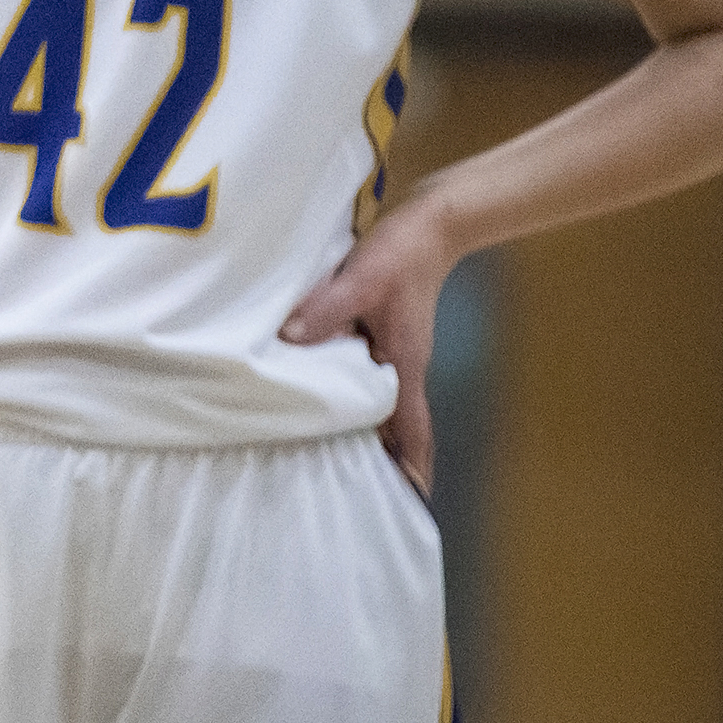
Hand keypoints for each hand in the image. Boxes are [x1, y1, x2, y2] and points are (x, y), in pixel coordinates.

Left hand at [281, 189, 457, 496]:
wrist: (429, 225)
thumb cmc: (400, 254)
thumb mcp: (361, 280)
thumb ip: (328, 309)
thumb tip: (292, 339)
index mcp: (405, 362)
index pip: (411, 427)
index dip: (412, 463)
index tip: (411, 498)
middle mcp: (404, 364)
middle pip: (399, 425)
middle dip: (388, 459)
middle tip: (364, 493)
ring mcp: (397, 350)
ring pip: (384, 403)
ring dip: (371, 430)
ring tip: (343, 460)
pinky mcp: (385, 333)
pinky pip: (372, 376)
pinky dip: (359, 397)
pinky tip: (334, 399)